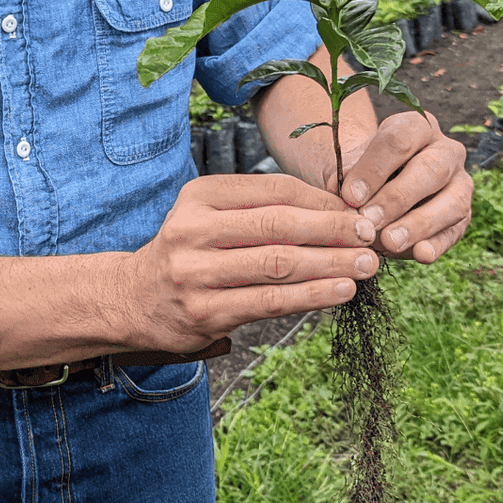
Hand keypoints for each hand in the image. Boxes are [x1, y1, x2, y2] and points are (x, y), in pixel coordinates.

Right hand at [120, 172, 380, 351]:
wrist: (132, 299)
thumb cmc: (189, 254)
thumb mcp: (212, 217)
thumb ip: (262, 211)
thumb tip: (336, 211)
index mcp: (200, 195)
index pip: (274, 190)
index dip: (322, 200)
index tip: (357, 211)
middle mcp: (194, 229)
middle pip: (279, 224)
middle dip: (333, 229)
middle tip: (370, 235)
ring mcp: (197, 272)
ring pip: (278, 264)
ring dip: (330, 264)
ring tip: (366, 265)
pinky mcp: (205, 312)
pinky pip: (270, 302)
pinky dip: (312, 295)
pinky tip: (340, 291)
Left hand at [337, 112, 470, 263]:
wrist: (374, 191)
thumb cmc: (359, 174)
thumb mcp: (346, 167)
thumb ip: (343, 176)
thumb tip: (343, 194)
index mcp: (415, 127)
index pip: (399, 140)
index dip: (374, 168)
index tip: (350, 195)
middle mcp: (445, 150)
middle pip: (430, 169)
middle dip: (398, 197)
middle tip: (370, 220)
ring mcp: (460, 183)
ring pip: (451, 202)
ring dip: (419, 224)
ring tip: (390, 241)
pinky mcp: (464, 216)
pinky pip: (455, 231)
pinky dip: (438, 245)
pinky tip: (420, 255)